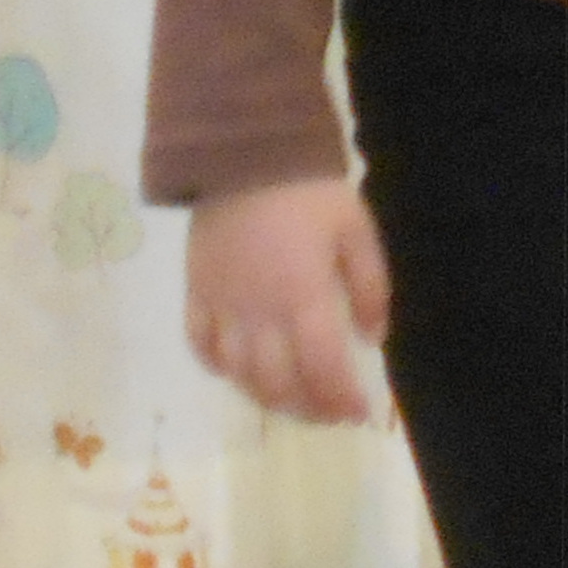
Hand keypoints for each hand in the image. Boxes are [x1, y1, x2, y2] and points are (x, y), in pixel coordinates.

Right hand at [185, 175, 390, 425]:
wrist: (244, 154)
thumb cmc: (310, 191)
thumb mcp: (358, 232)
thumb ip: (371, 288)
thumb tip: (372, 339)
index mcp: (302, 299)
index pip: (322, 368)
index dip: (340, 399)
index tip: (358, 414)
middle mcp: (257, 314)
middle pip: (278, 383)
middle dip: (307, 408)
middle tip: (329, 413)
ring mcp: (221, 307)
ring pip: (238, 374)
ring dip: (267, 398)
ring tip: (292, 402)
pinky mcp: (195, 293)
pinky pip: (200, 345)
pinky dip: (219, 368)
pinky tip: (239, 372)